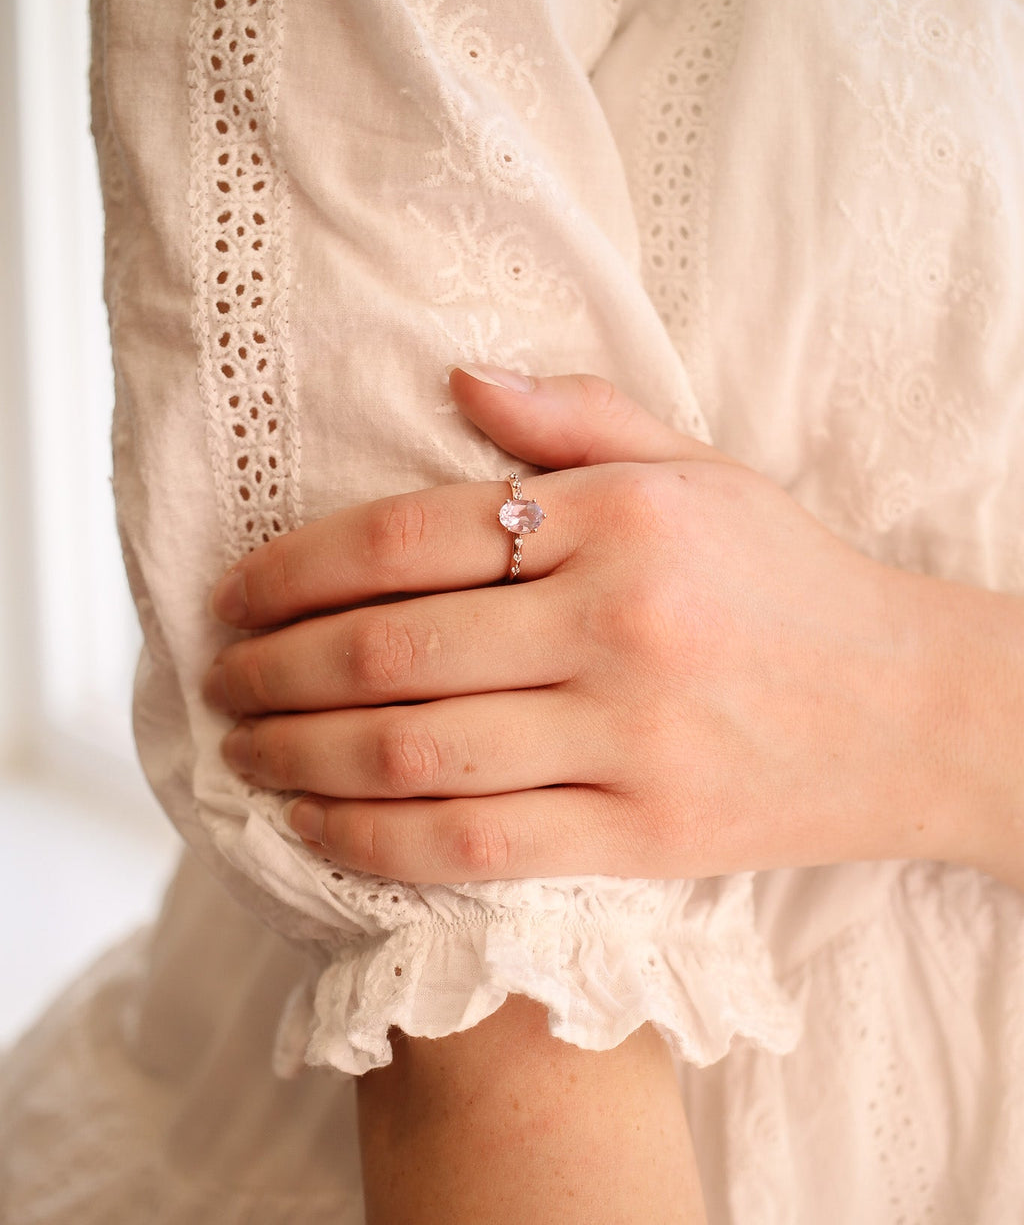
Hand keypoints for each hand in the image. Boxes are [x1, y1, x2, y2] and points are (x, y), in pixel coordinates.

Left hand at [201, 368, 959, 883]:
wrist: (911, 711)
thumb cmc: (790, 583)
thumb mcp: (703, 468)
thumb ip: (577, 419)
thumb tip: (452, 380)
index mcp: (622, 518)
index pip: (411, 537)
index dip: (295, 571)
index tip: (235, 595)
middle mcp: (617, 625)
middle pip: (391, 652)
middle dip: (274, 669)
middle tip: (219, 677)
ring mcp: (628, 739)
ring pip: (414, 754)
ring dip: (299, 755)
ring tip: (245, 750)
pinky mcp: (640, 837)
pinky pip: (473, 844)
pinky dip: (370, 841)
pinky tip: (314, 827)